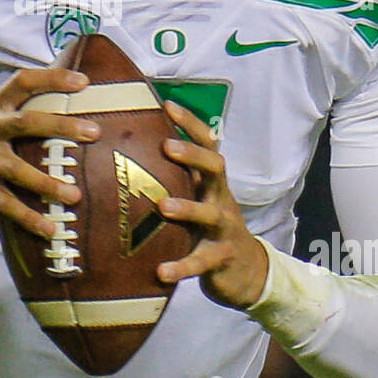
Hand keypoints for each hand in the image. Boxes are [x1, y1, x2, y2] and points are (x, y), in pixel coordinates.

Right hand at [0, 67, 99, 238]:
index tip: (82, 81)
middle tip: (93, 132)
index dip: (52, 78)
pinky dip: (29, 217)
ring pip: (17, 169)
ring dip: (48, 183)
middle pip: (26, 122)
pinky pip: (6, 204)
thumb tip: (67, 118)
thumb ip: (16, 118)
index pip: (22, 82)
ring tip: (75, 194)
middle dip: (61, 126)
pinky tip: (48, 228)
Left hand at [155, 100, 268, 308]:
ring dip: (188, 208)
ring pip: (210, 214)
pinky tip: (161, 271)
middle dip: (193, 155)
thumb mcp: (199, 199)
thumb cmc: (210, 228)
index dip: (190, 124)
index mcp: (212, 182)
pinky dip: (182, 266)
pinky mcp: (221, 259)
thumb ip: (176, 179)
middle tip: (168, 146)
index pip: (207, 144)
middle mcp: (221, 198)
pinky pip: (201, 261)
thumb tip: (130, 152)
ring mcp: (224, 229)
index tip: (167, 105)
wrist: (247, 272)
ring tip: (163, 207)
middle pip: (216, 168)